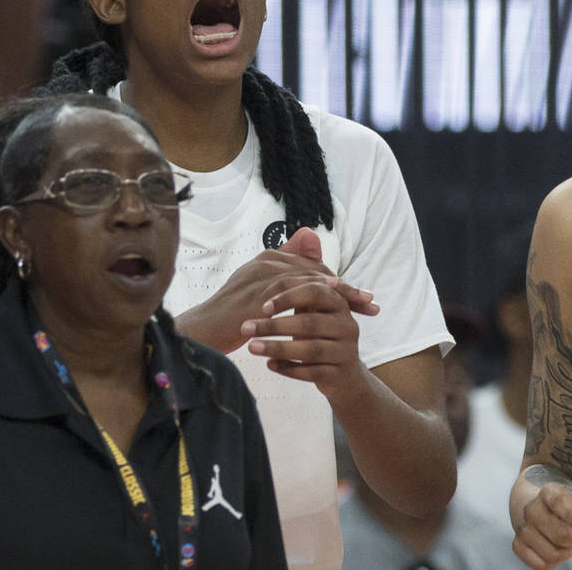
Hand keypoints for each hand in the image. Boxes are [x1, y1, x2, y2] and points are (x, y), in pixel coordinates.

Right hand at [175, 228, 377, 353]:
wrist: (202, 332)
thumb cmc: (234, 314)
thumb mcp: (263, 293)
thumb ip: (284, 275)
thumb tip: (309, 240)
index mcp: (268, 258)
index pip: (313, 267)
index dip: (339, 282)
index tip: (363, 298)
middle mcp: (265, 261)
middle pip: (315, 270)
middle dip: (345, 287)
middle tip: (369, 302)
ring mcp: (260, 276)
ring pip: (307, 278)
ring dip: (337, 291)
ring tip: (359, 305)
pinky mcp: (255, 294)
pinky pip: (290, 292)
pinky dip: (313, 296)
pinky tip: (331, 304)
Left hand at [240, 257, 374, 401]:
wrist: (344, 375)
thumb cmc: (322, 334)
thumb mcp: (316, 305)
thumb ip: (306, 274)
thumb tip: (305, 233)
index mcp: (340, 304)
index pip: (316, 292)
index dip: (288, 297)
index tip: (261, 306)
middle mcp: (348, 326)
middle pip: (310, 323)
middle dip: (274, 325)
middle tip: (245, 328)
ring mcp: (345, 351)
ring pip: (310, 350)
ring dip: (277, 348)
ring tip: (251, 347)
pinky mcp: (339, 375)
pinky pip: (312, 373)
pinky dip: (289, 369)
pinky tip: (269, 366)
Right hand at [512, 482, 571, 569]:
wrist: (545, 510)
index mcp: (549, 492)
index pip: (559, 503)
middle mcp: (532, 508)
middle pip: (560, 535)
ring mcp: (522, 527)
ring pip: (551, 554)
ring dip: (565, 553)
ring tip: (565, 543)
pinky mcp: (517, 544)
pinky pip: (540, 565)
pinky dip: (552, 563)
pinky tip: (553, 550)